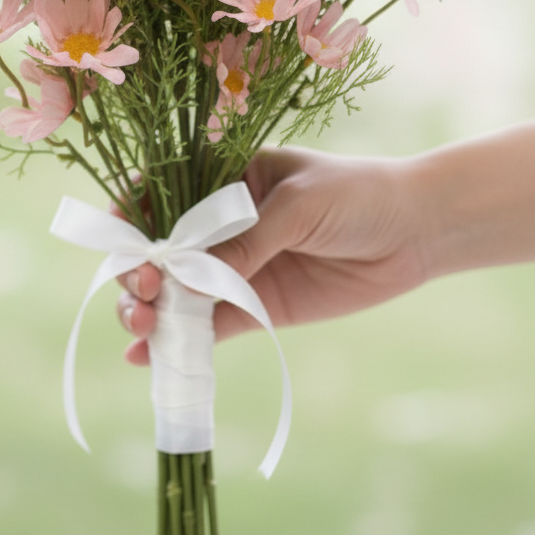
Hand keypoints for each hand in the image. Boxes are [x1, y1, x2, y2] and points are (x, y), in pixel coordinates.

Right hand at [116, 145, 428, 363]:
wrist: (416, 232)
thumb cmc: (358, 195)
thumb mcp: (299, 205)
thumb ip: (246, 240)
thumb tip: (187, 275)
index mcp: (225, 177)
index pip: (161, 191)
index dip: (131, 214)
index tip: (118, 238)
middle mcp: (221, 223)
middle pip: (159, 247)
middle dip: (137, 269)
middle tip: (142, 289)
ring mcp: (236, 268)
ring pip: (175, 291)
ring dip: (147, 308)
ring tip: (139, 325)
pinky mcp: (256, 308)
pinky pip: (207, 326)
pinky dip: (177, 341)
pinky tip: (148, 357)